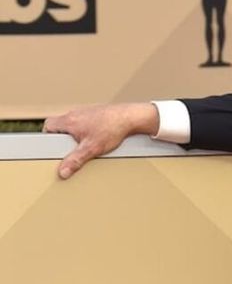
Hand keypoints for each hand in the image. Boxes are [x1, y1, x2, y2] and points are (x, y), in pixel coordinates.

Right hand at [43, 103, 158, 179]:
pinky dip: (88, 130)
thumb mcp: (91, 148)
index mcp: (70, 120)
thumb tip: (63, 171)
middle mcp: (76, 113)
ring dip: (76, 134)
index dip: (48, 136)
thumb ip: (75, 160)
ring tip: (85, 144)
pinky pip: (86, 122)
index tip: (51, 146)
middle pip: (60, 124)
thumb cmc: (113, 127)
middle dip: (63, 137)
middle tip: (70, 147)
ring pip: (74, 123)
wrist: (132, 117)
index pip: (48, 124)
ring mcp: (87, 112)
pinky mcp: (97, 113)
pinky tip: (97, 137)